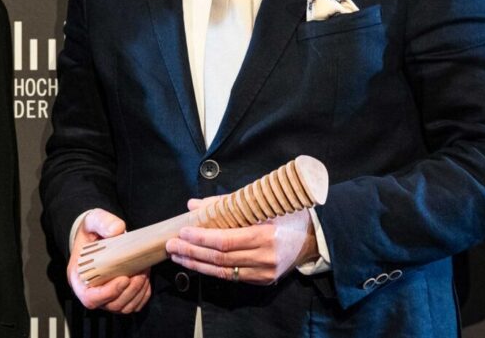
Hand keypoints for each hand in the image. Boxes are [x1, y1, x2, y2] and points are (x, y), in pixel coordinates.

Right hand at [67, 208, 151, 311]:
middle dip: (129, 290)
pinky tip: (145, 278)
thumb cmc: (92, 232)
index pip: (90, 298)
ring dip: (138, 292)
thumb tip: (117, 230)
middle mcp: (91, 291)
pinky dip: (142, 295)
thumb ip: (103, 222)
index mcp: (79, 277)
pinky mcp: (118, 297)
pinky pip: (133, 305)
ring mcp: (105, 297)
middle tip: (140, 272)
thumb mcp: (93, 220)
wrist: (98, 236)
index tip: (124, 278)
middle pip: (111, 304)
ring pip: (123, 307)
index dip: (108, 293)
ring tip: (144, 272)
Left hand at [165, 199, 316, 284]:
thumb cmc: (284, 216)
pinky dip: (210, 270)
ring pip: (223, 271)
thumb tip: (195, 205)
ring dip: (196, 263)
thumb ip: (226, 204)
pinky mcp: (262, 281)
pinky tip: (195, 263)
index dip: (202, 238)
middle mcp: (264, 257)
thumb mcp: (260, 204)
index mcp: (265, 235)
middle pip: (220, 258)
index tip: (183, 231)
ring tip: (177, 255)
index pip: (226, 240)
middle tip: (172, 244)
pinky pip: (231, 277)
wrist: (311, 239)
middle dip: (192, 251)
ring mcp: (263, 272)